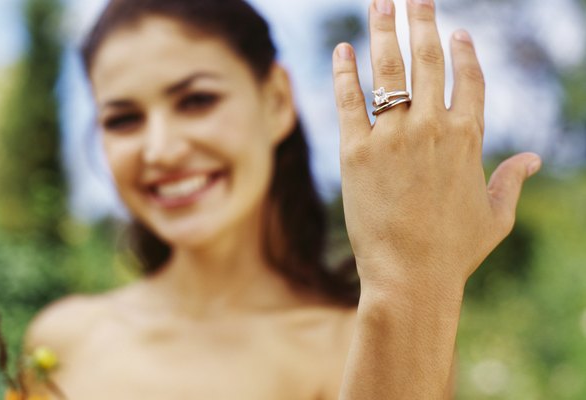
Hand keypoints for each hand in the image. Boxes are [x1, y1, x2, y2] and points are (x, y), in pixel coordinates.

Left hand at [331, 0, 540, 294]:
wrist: (410, 276)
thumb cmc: (455, 252)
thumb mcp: (495, 216)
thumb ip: (512, 181)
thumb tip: (533, 158)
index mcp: (469, 138)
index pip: (469, 79)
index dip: (463, 52)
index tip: (456, 32)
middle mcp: (432, 127)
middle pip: (427, 60)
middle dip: (421, 21)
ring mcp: (393, 136)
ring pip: (388, 70)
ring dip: (383, 31)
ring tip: (379, 3)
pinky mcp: (356, 151)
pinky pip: (349, 100)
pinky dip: (345, 72)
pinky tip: (342, 50)